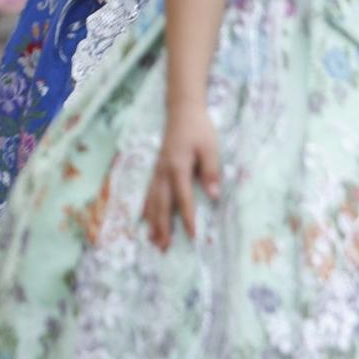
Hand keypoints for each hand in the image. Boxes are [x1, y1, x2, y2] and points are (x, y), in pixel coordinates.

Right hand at [142, 101, 221, 250]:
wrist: (182, 111)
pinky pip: (149, 192)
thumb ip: (211, 172)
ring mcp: (157, 171)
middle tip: (163, 247)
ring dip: (153, 221)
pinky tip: (146, 218)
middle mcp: (163, 171)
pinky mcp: (156, 169)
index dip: (187, 218)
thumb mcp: (210, 148)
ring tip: (152, 240)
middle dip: (162, 226)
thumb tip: (213, 196)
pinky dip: (147, 207)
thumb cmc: (199, 129)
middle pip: (162, 204)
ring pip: (153, 200)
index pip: (183, 198)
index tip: (192, 236)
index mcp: (178, 166)